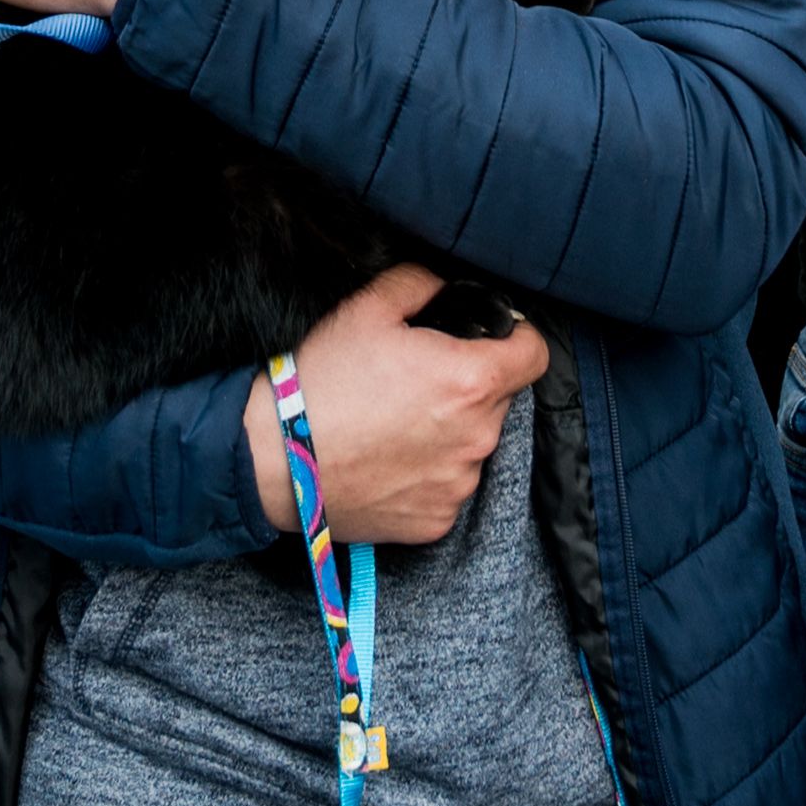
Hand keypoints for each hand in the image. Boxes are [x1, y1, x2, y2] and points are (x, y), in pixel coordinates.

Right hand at [240, 264, 549, 543]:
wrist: (270, 458)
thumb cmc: (317, 380)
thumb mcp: (366, 307)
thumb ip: (421, 283)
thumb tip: (446, 287)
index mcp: (470, 380)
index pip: (535, 354)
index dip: (515, 338)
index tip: (489, 339)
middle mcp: (476, 438)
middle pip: (498, 399)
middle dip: (468, 384)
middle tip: (414, 380)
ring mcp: (456, 485)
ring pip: (472, 445)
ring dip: (448, 431)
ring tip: (392, 423)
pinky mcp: (433, 522)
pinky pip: (446, 487)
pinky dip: (425, 473)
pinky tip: (385, 459)